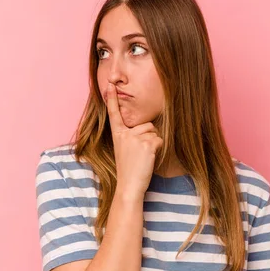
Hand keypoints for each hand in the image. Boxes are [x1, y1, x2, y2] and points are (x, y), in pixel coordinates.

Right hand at [104, 82, 162, 197]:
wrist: (129, 185)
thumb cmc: (129, 170)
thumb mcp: (125, 150)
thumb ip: (131, 137)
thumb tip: (147, 128)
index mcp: (117, 134)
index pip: (114, 113)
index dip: (111, 98)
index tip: (109, 84)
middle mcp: (125, 134)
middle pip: (146, 125)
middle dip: (148, 137)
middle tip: (140, 154)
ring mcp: (135, 138)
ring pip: (154, 132)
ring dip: (153, 144)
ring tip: (144, 157)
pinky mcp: (146, 145)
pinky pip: (159, 140)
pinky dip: (158, 150)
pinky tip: (148, 159)